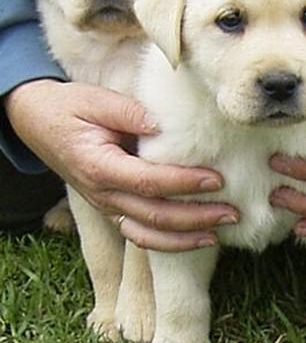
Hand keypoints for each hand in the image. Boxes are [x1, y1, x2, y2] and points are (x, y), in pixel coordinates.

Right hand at [5, 80, 237, 250]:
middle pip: (154, 215)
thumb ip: (129, 112)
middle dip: (196, 217)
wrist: (36, 121)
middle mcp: (102, 193)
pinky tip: (196, 239)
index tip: (217, 179)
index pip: (148, 181)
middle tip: (232, 212)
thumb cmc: (69, 108)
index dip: (184, 183)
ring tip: (220, 233)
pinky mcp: (111, 207)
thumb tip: (164, 125)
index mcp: (98, 166)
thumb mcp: (95, 100)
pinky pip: (140, 234)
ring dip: (186, 237)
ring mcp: (105, 205)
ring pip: (148, 234)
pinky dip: (167, 242)